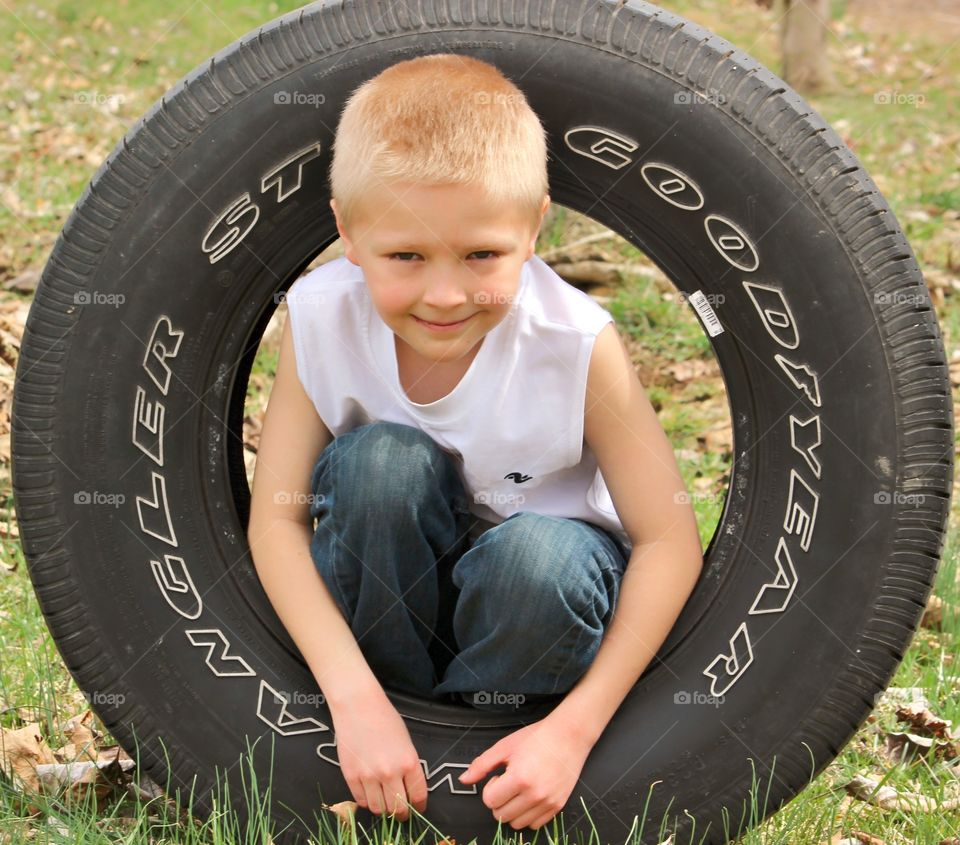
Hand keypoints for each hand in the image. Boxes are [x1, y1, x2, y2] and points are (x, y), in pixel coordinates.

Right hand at [329, 693, 426, 821]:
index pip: (418, 796)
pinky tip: (371, 795)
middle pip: (398, 808)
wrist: (358, 706)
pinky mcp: (351, 776)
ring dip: (384, 810)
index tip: (418, 807)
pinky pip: (362, 801)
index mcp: (408, 762)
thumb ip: (408, 766)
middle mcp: (390, 772)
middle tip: (401, 813)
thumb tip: (409, 786)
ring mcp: (369, 776)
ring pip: (379, 809)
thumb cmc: (384, 717)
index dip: (419, 806)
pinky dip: (368, 802)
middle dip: (402, 814)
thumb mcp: (406, 741)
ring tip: (385, 804)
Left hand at [457, 713, 593, 829]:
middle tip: (507, 784)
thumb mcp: (505, 746)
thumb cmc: (538, 737)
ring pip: (516, 824)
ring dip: (512, 810)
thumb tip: (464, 779)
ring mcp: (547, 802)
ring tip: (518, 790)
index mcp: (519, 777)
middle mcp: (534, 794)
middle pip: (501, 815)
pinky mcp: (557, 806)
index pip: (490, 801)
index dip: (490, 788)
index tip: (498, 778)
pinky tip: (529, 797)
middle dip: (499, 800)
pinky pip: (534, 825)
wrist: (569, 735)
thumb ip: (482, 764)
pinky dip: (527, 815)